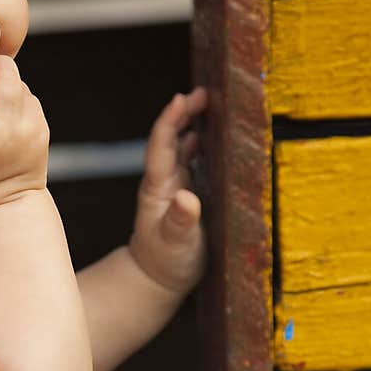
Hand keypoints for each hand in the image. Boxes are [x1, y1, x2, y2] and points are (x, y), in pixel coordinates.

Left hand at [128, 87, 207, 294]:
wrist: (155, 278)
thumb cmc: (165, 263)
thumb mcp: (175, 245)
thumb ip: (180, 223)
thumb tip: (187, 198)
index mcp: (158, 188)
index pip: (162, 145)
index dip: (171, 120)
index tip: (182, 98)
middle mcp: (165, 181)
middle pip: (172, 138)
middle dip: (185, 113)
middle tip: (206, 93)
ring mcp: (176, 186)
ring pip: (183, 147)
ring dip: (195, 124)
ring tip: (213, 104)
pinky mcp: (187, 194)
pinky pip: (194, 162)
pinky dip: (203, 145)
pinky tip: (214, 136)